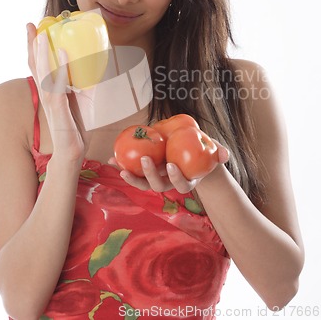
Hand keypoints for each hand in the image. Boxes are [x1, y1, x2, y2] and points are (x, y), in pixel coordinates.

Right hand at [27, 22, 88, 164]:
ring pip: (43, 73)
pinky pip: (58, 86)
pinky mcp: (59, 110)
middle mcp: (46, 93)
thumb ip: (85, 84)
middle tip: (31, 24)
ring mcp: (50, 102)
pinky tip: (62, 55)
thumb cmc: (76, 126)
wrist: (73, 152)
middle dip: (32, 44)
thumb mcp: (82, 99)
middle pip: (35, 64)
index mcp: (50, 90)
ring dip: (42, 53)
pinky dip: (59, 70)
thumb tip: (99, 66)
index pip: (38, 65)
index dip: (35, 47)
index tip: (34, 29)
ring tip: (42, 35)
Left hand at [108, 139, 228, 193]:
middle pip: (159, 185)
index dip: (176, 178)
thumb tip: (225, 155)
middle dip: (149, 175)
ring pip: (143, 183)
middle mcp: (170, 183)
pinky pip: (134, 172)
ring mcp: (157, 179)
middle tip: (143, 160)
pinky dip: (122, 166)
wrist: (191, 152)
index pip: (181, 184)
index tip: (170, 165)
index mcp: (185, 180)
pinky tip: (111, 159)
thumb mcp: (212, 150)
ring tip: (120, 167)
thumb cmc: (202, 151)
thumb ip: (219, 152)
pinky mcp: (146, 172)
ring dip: (131, 176)